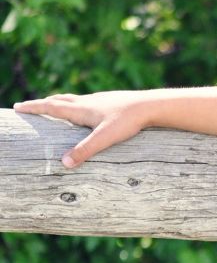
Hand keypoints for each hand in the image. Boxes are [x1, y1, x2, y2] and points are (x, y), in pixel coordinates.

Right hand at [13, 91, 151, 167]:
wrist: (152, 105)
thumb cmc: (129, 121)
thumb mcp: (105, 138)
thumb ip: (86, 150)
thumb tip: (64, 163)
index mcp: (82, 109)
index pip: (51, 107)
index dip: (34, 108)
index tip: (18, 107)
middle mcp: (88, 101)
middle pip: (59, 100)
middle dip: (43, 103)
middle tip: (29, 105)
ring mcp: (101, 99)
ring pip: (74, 99)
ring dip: (60, 102)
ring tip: (54, 105)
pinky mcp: (112, 100)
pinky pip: (89, 101)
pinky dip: (79, 103)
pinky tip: (87, 108)